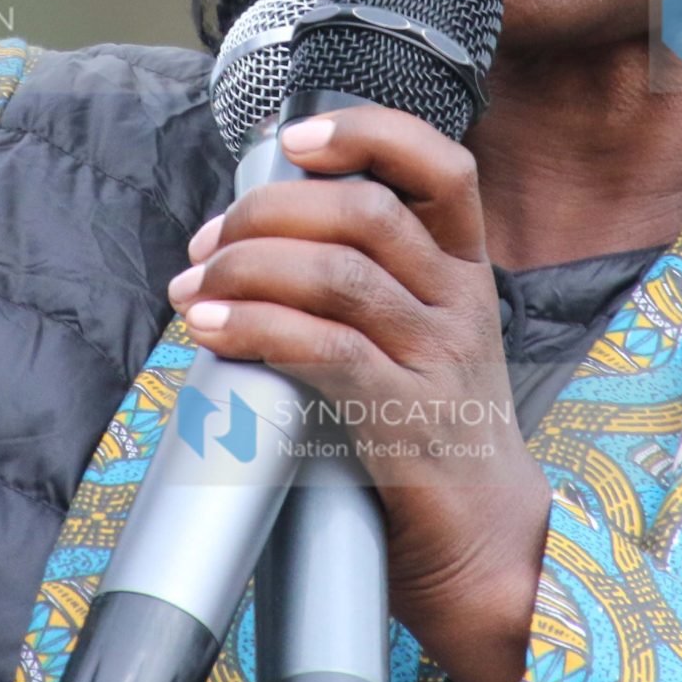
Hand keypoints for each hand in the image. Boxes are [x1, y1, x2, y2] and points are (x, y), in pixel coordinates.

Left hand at [166, 106, 550, 681]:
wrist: (489, 546)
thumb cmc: (430, 431)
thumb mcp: (419, 337)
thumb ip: (364, 279)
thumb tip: (251, 231)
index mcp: (463, 271)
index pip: (442, 168)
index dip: (368, 134)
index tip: (296, 138)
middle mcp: (459, 304)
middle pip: (365, 212)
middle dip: (267, 213)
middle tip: (207, 243)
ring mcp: (438, 362)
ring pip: (338, 275)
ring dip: (246, 269)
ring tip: (193, 290)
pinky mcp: (406, 421)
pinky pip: (326, 351)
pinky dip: (256, 329)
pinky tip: (213, 331)